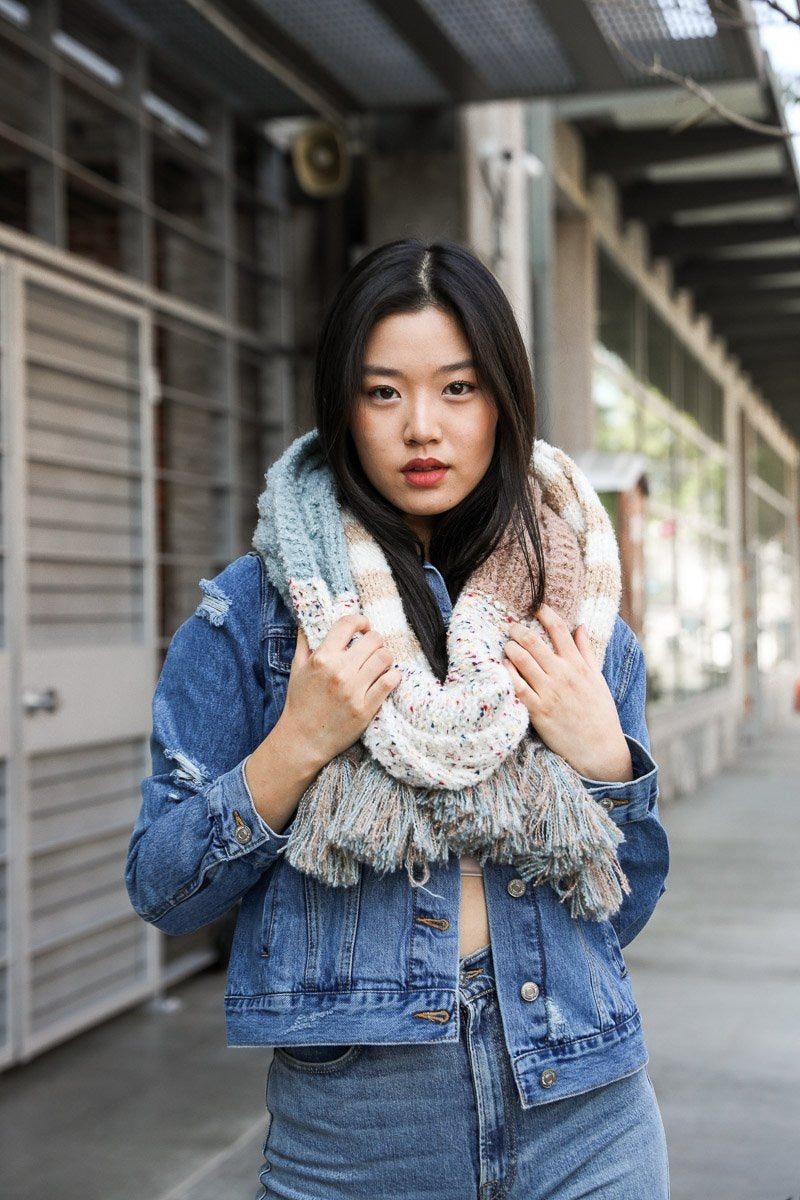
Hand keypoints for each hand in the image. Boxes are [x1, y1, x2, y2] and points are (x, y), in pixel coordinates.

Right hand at [277, 614, 401, 771]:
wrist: (302, 740)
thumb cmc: (300, 702)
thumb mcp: (297, 668)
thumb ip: (304, 641)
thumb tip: (309, 619)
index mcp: (322, 658)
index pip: (348, 624)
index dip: (360, 621)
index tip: (363, 627)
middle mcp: (339, 671)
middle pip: (374, 639)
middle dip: (375, 640)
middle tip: (372, 649)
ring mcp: (354, 690)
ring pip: (385, 657)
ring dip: (385, 658)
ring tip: (379, 664)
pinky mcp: (366, 708)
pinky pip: (390, 681)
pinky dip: (393, 676)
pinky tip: (387, 678)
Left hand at [502, 604, 632, 781]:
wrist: (599, 748)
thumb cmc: (599, 712)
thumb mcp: (597, 679)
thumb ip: (586, 651)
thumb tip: (580, 626)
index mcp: (578, 665)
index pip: (559, 630)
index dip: (545, 613)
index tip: (535, 606)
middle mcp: (562, 675)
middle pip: (534, 642)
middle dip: (518, 629)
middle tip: (511, 625)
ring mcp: (549, 692)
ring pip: (522, 660)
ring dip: (510, 647)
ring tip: (506, 644)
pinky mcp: (538, 710)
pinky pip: (517, 686)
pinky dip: (508, 672)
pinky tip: (503, 666)